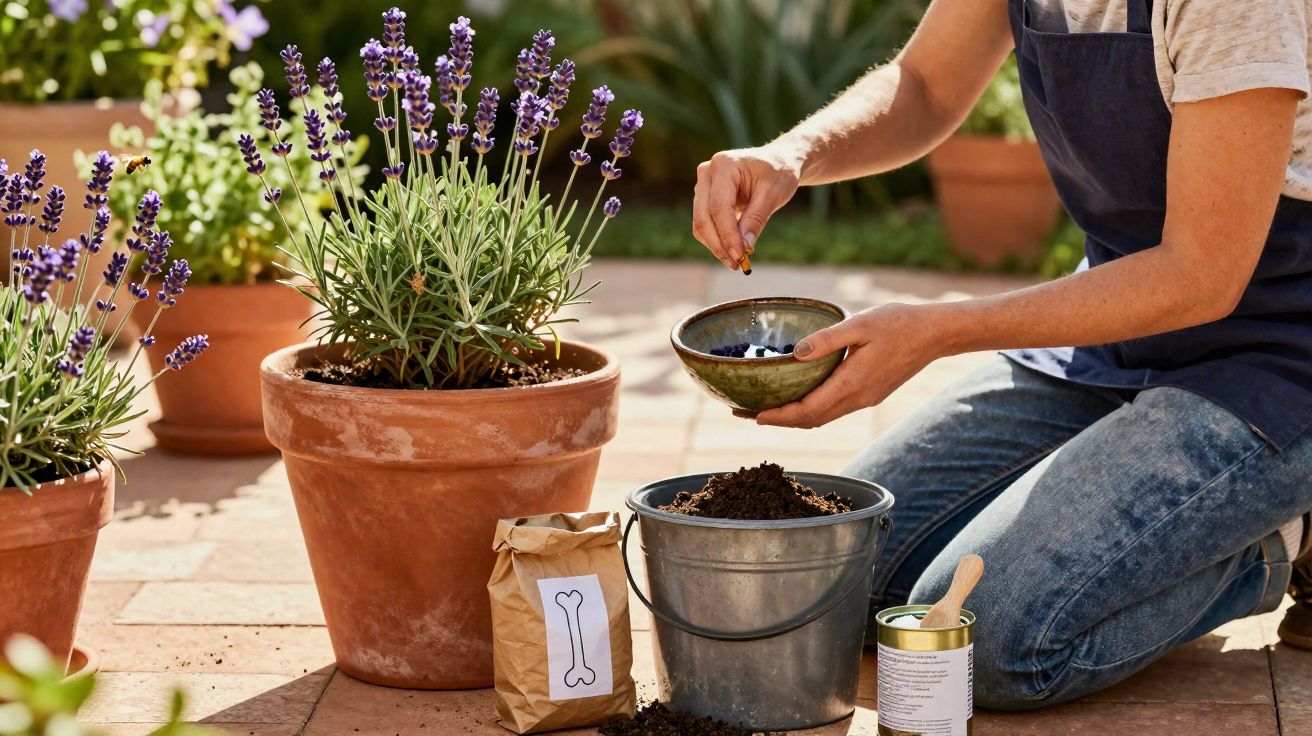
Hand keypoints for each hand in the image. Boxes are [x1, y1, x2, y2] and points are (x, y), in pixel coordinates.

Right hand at [692, 145, 802, 269]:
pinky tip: (733, 250)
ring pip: (701, 223)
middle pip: (704, 217)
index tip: (740, 257)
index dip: (727, 236)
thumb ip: (756, 219)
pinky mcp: (704, 197)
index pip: (719, 208)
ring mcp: (703, 184)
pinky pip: (705, 223)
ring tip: (737, 261)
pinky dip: (717, 239)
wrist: (777, 161)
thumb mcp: (773, 194)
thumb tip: (744, 248)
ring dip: (717, 245)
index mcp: (724, 165)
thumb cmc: (778, 173)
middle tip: (737, 265)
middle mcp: (707, 172)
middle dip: (719, 245)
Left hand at [756, 304, 943, 427]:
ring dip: (794, 417)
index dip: (778, 417)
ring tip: (766, 409)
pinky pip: (834, 409)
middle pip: (811, 420)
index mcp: (852, 384)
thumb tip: (795, 354)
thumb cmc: (899, 323)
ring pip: (823, 417)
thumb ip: (827, 339)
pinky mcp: (870, 394)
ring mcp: (865, 399)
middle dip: (779, 420)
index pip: (807, 411)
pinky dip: (811, 409)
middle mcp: (858, 398)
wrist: (935, 334)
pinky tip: (799, 398)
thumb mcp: (860, 324)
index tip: (752, 416)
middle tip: (746, 413)